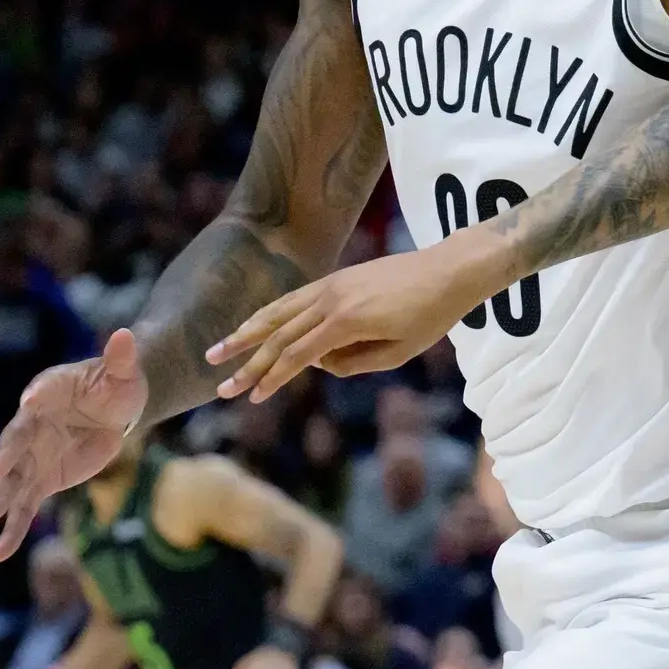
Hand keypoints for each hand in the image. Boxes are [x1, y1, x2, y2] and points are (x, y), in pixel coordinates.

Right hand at [0, 329, 149, 560]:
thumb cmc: (116, 384)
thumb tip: (126, 335)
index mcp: (47, 391)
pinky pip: (24, 508)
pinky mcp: (42, 480)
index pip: (40, 392)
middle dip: (4, 457)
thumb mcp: (124, 371)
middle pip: (15, 441)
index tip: (32, 398)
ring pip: (12, 481)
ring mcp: (33, 455)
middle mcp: (31, 424)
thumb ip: (121, 356)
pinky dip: (12, 530)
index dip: (37, 395)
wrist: (116, 408)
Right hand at [208, 243, 483, 402]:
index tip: (252, 398)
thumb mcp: (399, 352)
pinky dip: (269, 314)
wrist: (450, 270)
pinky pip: (294, 299)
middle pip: (279, 337)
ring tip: (217, 350)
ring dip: (245, 333)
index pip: (298, 356)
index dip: (273, 379)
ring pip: (278, 312)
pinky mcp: (336, 278)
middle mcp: (331, 300)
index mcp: (347, 322)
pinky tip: (253, 325)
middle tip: (221, 388)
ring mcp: (331, 285)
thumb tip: (320, 364)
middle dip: (248, 364)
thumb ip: (355, 364)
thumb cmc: (432, 315)